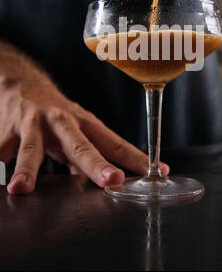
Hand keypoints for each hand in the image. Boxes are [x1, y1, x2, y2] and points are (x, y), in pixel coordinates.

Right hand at [0, 74, 168, 194]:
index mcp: (83, 123)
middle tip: (112, 181)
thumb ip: (87, 156)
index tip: (156, 172)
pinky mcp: (7, 130)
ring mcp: (33, 124)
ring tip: (22, 188)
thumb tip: (109, 180)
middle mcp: (62, 122)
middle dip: (96, 163)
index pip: (114, 142)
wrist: (18, 83)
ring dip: (28, 167)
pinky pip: (4, 149)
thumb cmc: (53, 114)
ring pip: (32, 147)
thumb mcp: (75, 130)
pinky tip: (2, 181)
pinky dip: (2, 162)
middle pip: (81, 145)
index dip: (135, 157)